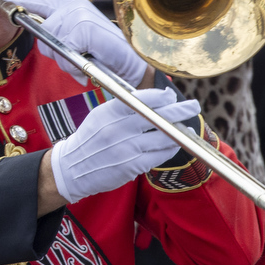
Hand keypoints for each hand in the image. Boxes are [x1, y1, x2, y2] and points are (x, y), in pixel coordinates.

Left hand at [0, 0, 145, 86]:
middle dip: (55, 52)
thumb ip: (60, 40)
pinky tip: (90, 61)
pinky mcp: (85, 26)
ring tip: (87, 60)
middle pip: (42, 30)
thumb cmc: (108, 59)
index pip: (41, 2)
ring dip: (67, 60)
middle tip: (78, 58)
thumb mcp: (79, 47)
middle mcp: (76, 6)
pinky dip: (76, 62)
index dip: (21, 1)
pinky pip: (65, 48)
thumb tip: (44, 42)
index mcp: (73, 8)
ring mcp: (81, 14)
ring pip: (52, 41)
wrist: (134, 68)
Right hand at [49, 88, 200, 202]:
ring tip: (186, 128)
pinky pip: (159, 156)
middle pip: (158, 116)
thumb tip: (158, 99)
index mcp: (110, 112)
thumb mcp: (101, 115)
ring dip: (178, 132)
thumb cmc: (90, 140)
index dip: (162, 96)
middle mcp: (118, 129)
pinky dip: (169, 149)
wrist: (72, 168)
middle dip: (180, 110)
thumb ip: (126, 107)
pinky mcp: (131, 166)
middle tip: (193, 106)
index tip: (172, 95)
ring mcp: (126, 148)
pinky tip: (174, 145)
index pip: (143, 99)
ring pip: (162, 137)